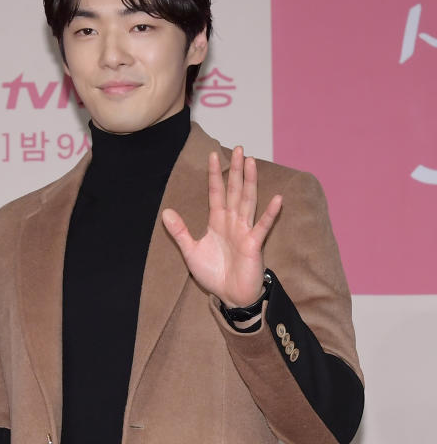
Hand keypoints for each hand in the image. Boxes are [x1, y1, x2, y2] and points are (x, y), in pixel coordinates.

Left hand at [161, 147, 280, 307]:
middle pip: (234, 191)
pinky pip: (263, 226)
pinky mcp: (254, 244)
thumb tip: (165, 212)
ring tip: (251, 162)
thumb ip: (180, 232)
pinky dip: (270, 213)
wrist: (230, 295)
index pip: (216, 193)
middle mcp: (232, 222)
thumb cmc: (214, 274)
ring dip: (249, 182)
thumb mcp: (191, 251)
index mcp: (218, 222)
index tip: (213, 155)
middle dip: (235, 170)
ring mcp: (245, 231)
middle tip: (239, 148)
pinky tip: (277, 198)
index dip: (214, 175)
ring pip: (247, 201)